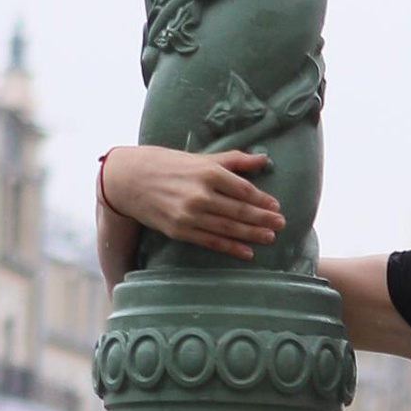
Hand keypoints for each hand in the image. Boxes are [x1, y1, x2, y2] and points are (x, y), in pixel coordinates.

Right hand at [98, 143, 284, 260]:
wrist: (129, 179)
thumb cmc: (167, 164)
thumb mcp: (200, 157)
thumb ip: (233, 160)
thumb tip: (263, 158)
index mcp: (207, 172)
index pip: (243, 189)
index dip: (262, 199)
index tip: (276, 206)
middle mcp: (200, 194)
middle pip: (239, 210)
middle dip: (263, 219)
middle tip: (281, 224)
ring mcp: (190, 214)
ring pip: (228, 228)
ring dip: (252, 234)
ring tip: (270, 237)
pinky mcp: (180, 230)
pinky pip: (211, 241)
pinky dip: (231, 248)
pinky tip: (248, 252)